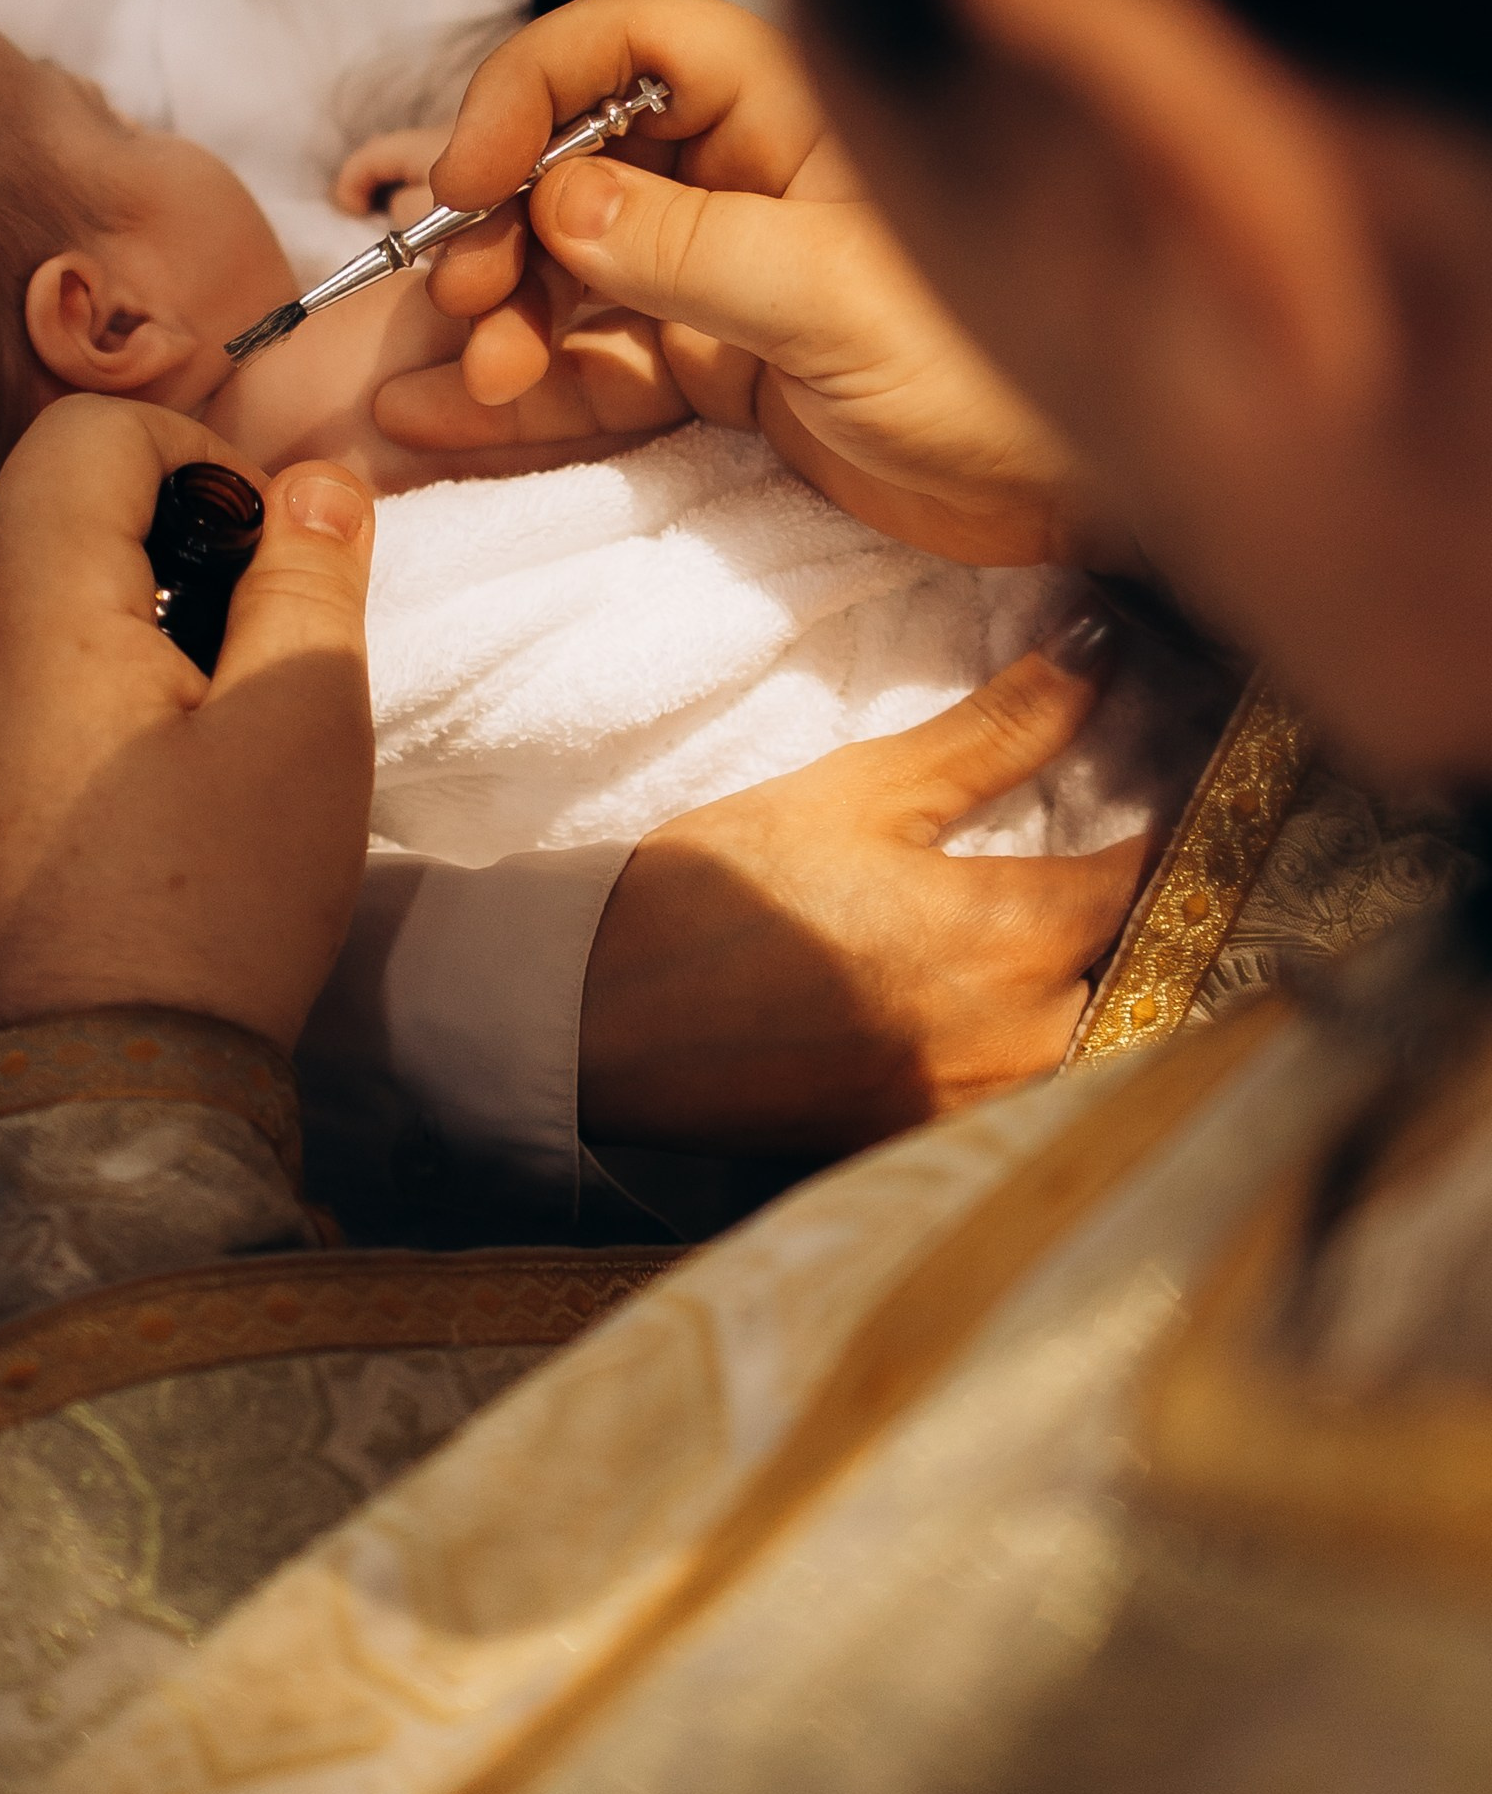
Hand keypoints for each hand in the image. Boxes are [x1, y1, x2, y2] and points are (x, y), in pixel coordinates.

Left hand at [0, 396, 374, 1064]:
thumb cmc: (211, 909)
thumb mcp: (302, 725)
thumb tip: (317, 484)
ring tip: (183, 702)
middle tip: (237, 616)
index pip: (83, 431)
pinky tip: (117, 774)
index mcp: (24, 607)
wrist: (96, 1104)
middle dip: (144, 519)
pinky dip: (41, 675)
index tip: (262, 542)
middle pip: (32, 499)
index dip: (192, 452)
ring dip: (92, 598)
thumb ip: (310, 575)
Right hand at [378, 0, 1124, 566]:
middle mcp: (741, 175)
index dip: (530, 91)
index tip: (469, 178)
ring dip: (501, 317)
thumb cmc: (996, 373)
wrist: (1073, 505)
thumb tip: (553, 204)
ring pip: (567, 270)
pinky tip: (440, 413)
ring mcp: (719, 273)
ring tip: (468, 381)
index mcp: (787, 109)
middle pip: (571, 161)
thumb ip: (691, 249)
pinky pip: (591, 362)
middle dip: (500, 228)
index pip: (627, 45)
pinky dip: (520, 388)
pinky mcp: (713, 366)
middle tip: (466, 300)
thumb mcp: (836, 302)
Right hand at [579, 609, 1146, 1153]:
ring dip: (1100, 979)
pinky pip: (1034, 1092)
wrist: (602, 1015)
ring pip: (1096, 1037)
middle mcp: (1017, 1040)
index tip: (1190, 780)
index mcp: (1007, 939)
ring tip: (1077, 920)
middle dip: (1146, 908)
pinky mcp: (936, 1142)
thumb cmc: (725, 888)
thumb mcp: (863, 788)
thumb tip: (1097, 651)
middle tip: (1135, 847)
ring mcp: (980, 1106)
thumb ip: (997, 730)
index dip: (1180, 822)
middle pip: (1141, 969)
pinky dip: (1041, 1040)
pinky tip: (1009, 998)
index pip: (1153, 877)